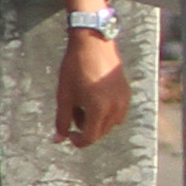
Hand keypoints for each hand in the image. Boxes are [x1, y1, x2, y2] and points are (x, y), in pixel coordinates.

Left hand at [56, 29, 130, 148]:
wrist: (93, 44)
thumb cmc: (75, 68)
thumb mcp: (64, 96)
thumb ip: (62, 120)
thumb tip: (58, 140)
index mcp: (100, 109)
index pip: (90, 138)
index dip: (77, 141)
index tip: (68, 134)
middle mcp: (116, 107)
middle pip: (101, 132)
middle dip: (85, 130)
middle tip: (72, 114)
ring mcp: (124, 100)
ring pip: (110, 124)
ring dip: (96, 122)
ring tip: (82, 105)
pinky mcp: (127, 93)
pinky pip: (117, 113)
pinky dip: (105, 113)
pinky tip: (93, 99)